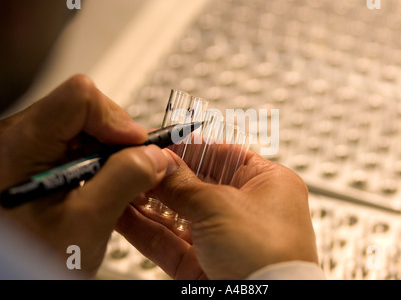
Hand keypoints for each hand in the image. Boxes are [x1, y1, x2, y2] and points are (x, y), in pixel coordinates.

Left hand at [0, 75, 168, 276]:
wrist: (10, 276)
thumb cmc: (29, 262)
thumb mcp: (86, 224)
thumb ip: (125, 181)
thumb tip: (153, 155)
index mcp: (18, 146)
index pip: (78, 98)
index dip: (116, 119)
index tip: (137, 148)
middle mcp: (16, 137)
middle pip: (83, 109)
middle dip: (117, 139)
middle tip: (137, 169)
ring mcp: (23, 145)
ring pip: (82, 126)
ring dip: (109, 152)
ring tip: (116, 184)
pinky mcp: (32, 156)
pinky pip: (74, 142)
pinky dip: (97, 160)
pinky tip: (101, 185)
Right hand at [117, 144, 318, 279]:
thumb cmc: (270, 255)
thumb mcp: (220, 205)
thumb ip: (183, 184)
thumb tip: (161, 162)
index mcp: (267, 183)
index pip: (222, 155)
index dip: (190, 148)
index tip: (161, 143)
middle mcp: (248, 209)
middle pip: (197, 184)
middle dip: (163, 176)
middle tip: (135, 165)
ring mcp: (225, 238)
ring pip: (178, 215)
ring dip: (148, 202)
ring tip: (122, 186)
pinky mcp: (204, 265)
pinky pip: (169, 242)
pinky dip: (145, 230)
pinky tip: (123, 215)